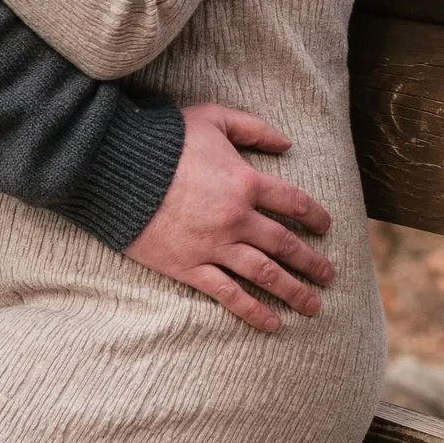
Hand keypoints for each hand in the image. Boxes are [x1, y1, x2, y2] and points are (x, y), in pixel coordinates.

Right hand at [126, 102, 335, 333]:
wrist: (114, 168)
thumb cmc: (163, 140)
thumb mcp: (212, 118)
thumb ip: (252, 128)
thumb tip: (286, 143)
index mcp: (245, 182)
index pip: (293, 203)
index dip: (315, 217)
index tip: (325, 228)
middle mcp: (236, 218)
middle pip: (285, 245)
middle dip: (311, 263)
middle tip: (329, 276)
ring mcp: (214, 246)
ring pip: (265, 275)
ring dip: (293, 292)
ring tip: (313, 306)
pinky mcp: (189, 266)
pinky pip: (228, 294)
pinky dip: (253, 311)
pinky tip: (271, 324)